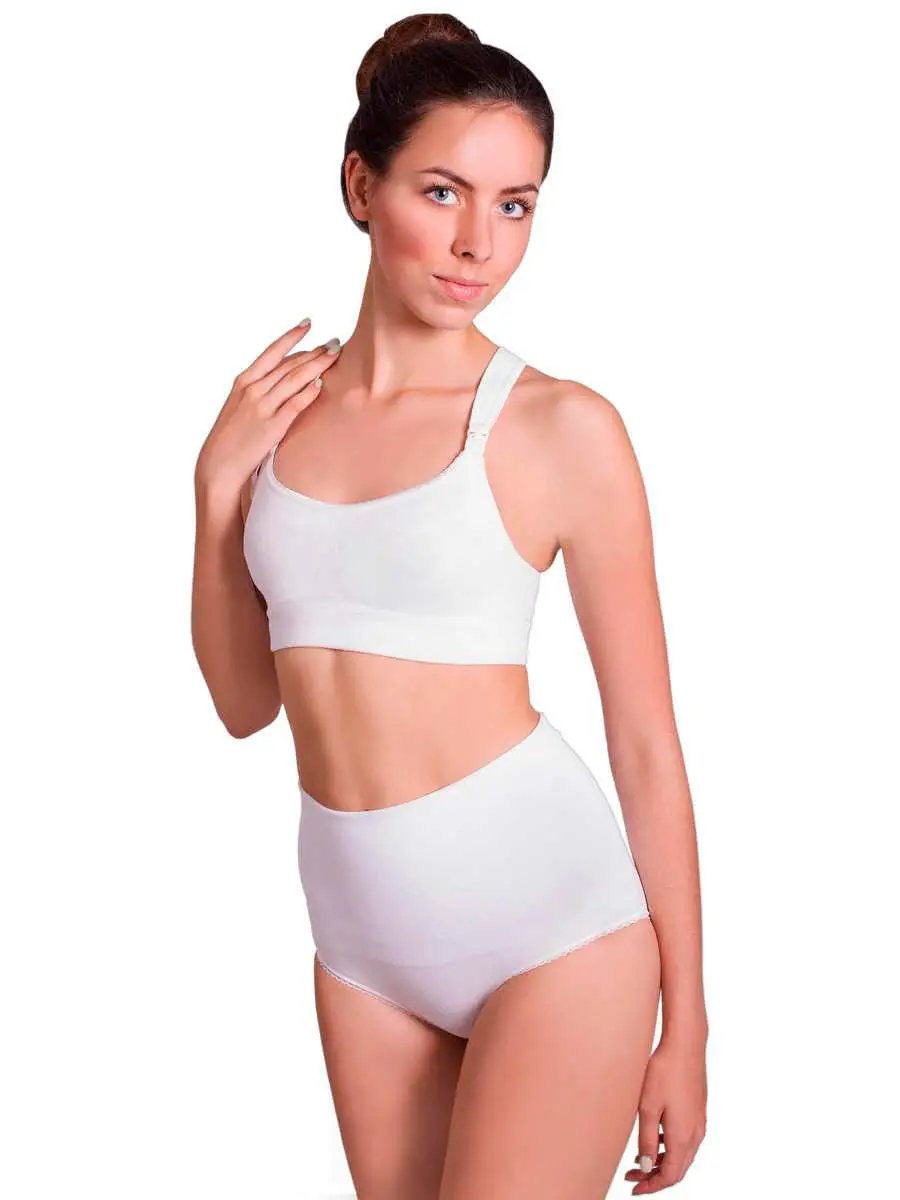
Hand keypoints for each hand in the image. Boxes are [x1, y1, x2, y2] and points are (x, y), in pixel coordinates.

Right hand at [195, 318, 341, 496]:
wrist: (219, 463)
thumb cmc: (232, 435)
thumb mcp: (239, 405)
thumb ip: (259, 390)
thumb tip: (283, 378)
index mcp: (244, 381)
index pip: (272, 352)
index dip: (292, 336)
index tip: (307, 324)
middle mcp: (253, 389)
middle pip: (289, 363)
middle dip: (314, 351)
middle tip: (335, 342)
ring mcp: (263, 407)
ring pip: (295, 379)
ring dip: (317, 365)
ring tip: (335, 355)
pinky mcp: (272, 426)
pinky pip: (295, 404)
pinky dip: (309, 392)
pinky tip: (322, 383)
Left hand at [624, 1030, 707, 1193]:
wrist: (686, 1045)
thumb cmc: (664, 1072)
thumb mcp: (648, 1107)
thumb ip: (646, 1139)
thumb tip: (645, 1166)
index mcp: (683, 1137)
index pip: (670, 1175)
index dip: (652, 1186)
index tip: (634, 1188)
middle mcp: (695, 1134)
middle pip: (677, 1169)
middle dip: (654, 1177)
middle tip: (632, 1177)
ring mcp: (699, 1123)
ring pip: (682, 1156)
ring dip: (661, 1163)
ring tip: (638, 1161)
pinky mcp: (697, 1111)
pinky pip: (685, 1141)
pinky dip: (669, 1148)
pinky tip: (654, 1139)